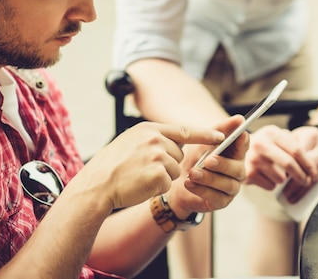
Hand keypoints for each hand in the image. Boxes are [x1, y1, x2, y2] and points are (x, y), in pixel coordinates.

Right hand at [69, 121, 224, 211]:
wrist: (96, 185)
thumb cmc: (111, 166)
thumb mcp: (130, 141)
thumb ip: (153, 138)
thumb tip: (174, 141)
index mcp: (150, 129)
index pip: (184, 130)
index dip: (204, 134)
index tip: (221, 135)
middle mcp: (156, 140)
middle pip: (178, 155)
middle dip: (167, 164)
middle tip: (142, 168)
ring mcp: (158, 157)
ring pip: (175, 170)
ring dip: (162, 177)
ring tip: (139, 176)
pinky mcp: (159, 175)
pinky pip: (168, 184)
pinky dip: (157, 188)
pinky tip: (140, 185)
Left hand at [167, 115, 248, 215]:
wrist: (178, 184)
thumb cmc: (195, 159)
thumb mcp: (204, 141)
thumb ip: (220, 130)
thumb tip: (240, 118)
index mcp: (235, 154)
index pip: (244, 146)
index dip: (243, 141)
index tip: (240, 135)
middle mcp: (237, 172)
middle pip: (238, 169)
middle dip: (223, 164)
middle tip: (208, 160)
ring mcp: (231, 188)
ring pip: (227, 185)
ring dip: (209, 178)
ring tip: (192, 172)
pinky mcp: (222, 202)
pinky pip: (216, 198)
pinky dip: (201, 190)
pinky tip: (189, 183)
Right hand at [243, 125, 315, 190]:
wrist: (235, 151)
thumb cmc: (264, 146)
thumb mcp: (276, 138)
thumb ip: (293, 144)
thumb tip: (313, 164)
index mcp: (272, 133)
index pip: (296, 149)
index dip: (308, 163)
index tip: (314, 172)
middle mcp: (261, 144)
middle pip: (289, 163)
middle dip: (302, 175)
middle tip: (307, 182)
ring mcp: (253, 159)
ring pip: (280, 178)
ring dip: (284, 180)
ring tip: (278, 174)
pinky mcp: (248, 173)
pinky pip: (271, 186)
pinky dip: (273, 184)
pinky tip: (266, 177)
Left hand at [278, 125, 317, 203]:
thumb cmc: (300, 139)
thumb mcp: (293, 138)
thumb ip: (283, 148)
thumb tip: (270, 167)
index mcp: (311, 135)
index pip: (300, 154)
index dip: (290, 168)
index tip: (280, 180)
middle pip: (310, 167)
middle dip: (298, 183)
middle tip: (286, 194)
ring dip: (305, 190)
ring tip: (292, 198)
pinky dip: (313, 189)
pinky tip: (303, 195)